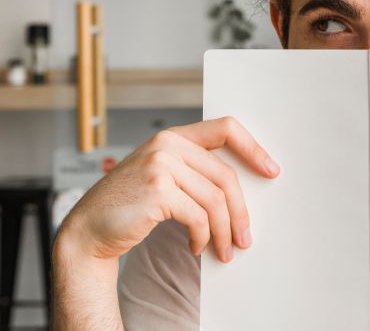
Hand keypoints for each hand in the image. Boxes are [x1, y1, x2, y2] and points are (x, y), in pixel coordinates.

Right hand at [57, 117, 278, 262]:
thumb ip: (196, 171)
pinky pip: (198, 217)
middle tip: (245, 238)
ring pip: (215, 200)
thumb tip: (243, 193)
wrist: (89, 228)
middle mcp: (168, 144)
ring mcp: (161, 165)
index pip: (226, 128)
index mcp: (174, 136)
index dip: (254, 148)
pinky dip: (203, 237)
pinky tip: (197, 247)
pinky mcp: (157, 190)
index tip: (272, 170)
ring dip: (224, 231)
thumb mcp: (164, 175)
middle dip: (240, 212)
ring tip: (224, 250)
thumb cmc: (131, 205)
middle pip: (226, 176)